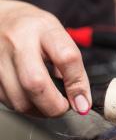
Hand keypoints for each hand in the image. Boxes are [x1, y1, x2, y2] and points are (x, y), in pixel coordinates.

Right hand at [0, 0, 90, 116]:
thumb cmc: (34, 30)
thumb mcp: (59, 38)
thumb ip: (73, 67)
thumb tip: (81, 102)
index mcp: (44, 29)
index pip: (66, 58)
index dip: (77, 85)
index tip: (82, 102)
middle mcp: (17, 42)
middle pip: (35, 83)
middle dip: (54, 106)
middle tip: (64, 107)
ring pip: (19, 100)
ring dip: (40, 110)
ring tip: (49, 102)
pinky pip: (8, 102)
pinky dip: (25, 106)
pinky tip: (32, 98)